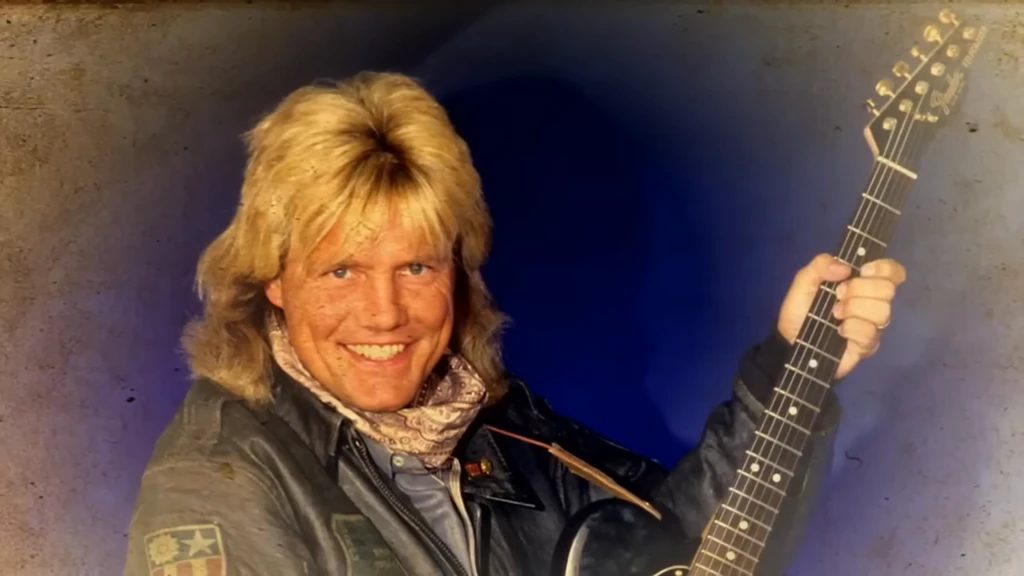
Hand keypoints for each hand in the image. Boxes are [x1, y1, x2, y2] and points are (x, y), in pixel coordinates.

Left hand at [777, 253, 906, 379]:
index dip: (884, 268)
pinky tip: (839, 331)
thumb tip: (845, 268)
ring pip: (882, 311)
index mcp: (862, 283)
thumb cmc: (800, 309)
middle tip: (838, 295)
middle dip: (859, 289)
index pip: (893, 271)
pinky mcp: (868, 345)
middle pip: (888, 289)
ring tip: (835, 314)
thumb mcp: (804, 280)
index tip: (863, 271)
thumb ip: (820, 265)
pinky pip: (869, 333)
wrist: (788, 340)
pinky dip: (851, 329)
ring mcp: (873, 325)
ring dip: (854, 309)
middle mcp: (873, 302)